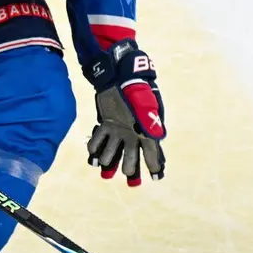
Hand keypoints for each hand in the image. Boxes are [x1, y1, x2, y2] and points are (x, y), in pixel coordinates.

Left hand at [84, 39, 165, 185]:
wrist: (119, 74)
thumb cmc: (136, 89)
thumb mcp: (145, 106)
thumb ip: (151, 123)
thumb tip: (160, 139)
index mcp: (146, 131)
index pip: (153, 153)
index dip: (155, 166)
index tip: (156, 178)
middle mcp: (133, 134)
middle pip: (132, 157)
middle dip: (130, 169)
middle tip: (129, 177)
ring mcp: (119, 130)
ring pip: (113, 152)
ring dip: (108, 159)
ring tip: (103, 166)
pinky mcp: (106, 124)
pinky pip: (99, 140)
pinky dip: (95, 147)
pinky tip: (92, 153)